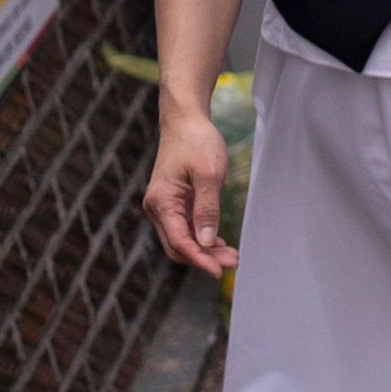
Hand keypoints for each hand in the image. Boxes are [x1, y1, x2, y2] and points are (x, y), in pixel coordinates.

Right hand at [143, 96, 238, 277]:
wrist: (185, 120)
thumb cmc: (196, 142)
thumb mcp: (208, 174)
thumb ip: (207, 209)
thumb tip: (206, 243)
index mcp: (161, 202)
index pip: (179, 242)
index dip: (200, 260)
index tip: (220, 271)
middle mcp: (157, 208)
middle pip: (178, 246)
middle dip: (204, 258)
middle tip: (233, 263)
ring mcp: (164, 206)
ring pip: (181, 240)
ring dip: (204, 251)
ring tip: (232, 256)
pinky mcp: (173, 203)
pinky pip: (184, 228)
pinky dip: (201, 238)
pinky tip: (219, 243)